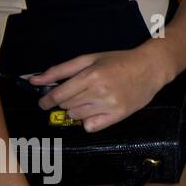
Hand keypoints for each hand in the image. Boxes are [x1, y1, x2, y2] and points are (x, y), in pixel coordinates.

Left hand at [31, 47, 166, 131]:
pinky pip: (90, 126)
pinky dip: (88, 121)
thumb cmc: (119, 61)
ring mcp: (109, 106)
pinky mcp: (118, 116)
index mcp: (91, 76)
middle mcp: (99, 92)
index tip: (44, 102)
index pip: (58, 95)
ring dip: (77, 109)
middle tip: (78, 92)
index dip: (46, 100)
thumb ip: (61, 70)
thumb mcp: (90, 59)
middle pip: (66, 106)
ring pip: (76, 116)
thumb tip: (34, 81)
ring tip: (90, 99)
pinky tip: (96, 110)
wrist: (151, 68)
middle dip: (66, 100)